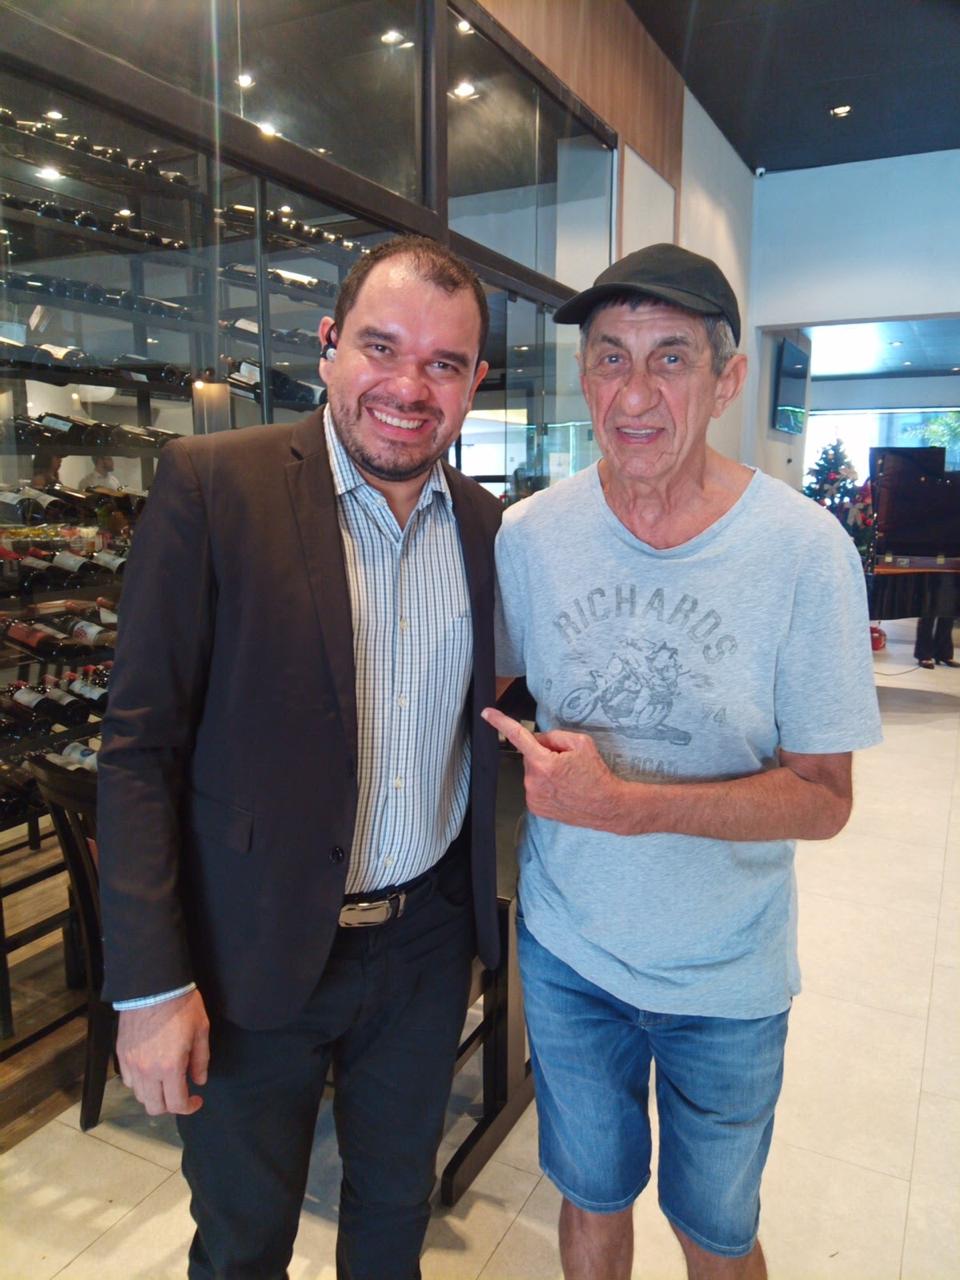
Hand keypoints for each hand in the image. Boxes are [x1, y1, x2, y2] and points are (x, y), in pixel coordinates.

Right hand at [117, 988, 209, 1116]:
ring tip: (166, 1081)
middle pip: (155, 1107)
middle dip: (171, 1106)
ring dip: (155, 1095)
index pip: (177, 1104)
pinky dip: (140, 1083)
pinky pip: (128, 1080)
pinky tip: (151, 1071)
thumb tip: (199, 1081)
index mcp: (170, 1067)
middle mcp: (147, 1071)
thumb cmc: (181, 1005)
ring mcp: (131, 1064)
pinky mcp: (121, 1054)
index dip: (189, 1107)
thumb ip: (201, 1060)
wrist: (153, 985)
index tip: (197, 1100)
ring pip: (140, 1096)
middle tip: (182, 1093)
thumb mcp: (200, 1030)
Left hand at [482, 707, 631, 833]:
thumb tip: (538, 739)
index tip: (487, 714)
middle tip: (565, 763)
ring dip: (544, 772)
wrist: (606, 806)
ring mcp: (533, 797)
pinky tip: (561, 789)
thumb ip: (554, 736)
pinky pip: (534, 787)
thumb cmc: (596, 775)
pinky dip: (544, 785)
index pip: (517, 736)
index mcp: (543, 763)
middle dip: (543, 755)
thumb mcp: (581, 743)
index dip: (500, 722)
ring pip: (532, 773)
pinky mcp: (535, 808)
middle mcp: (533, 781)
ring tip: (566, 779)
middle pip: (530, 756)